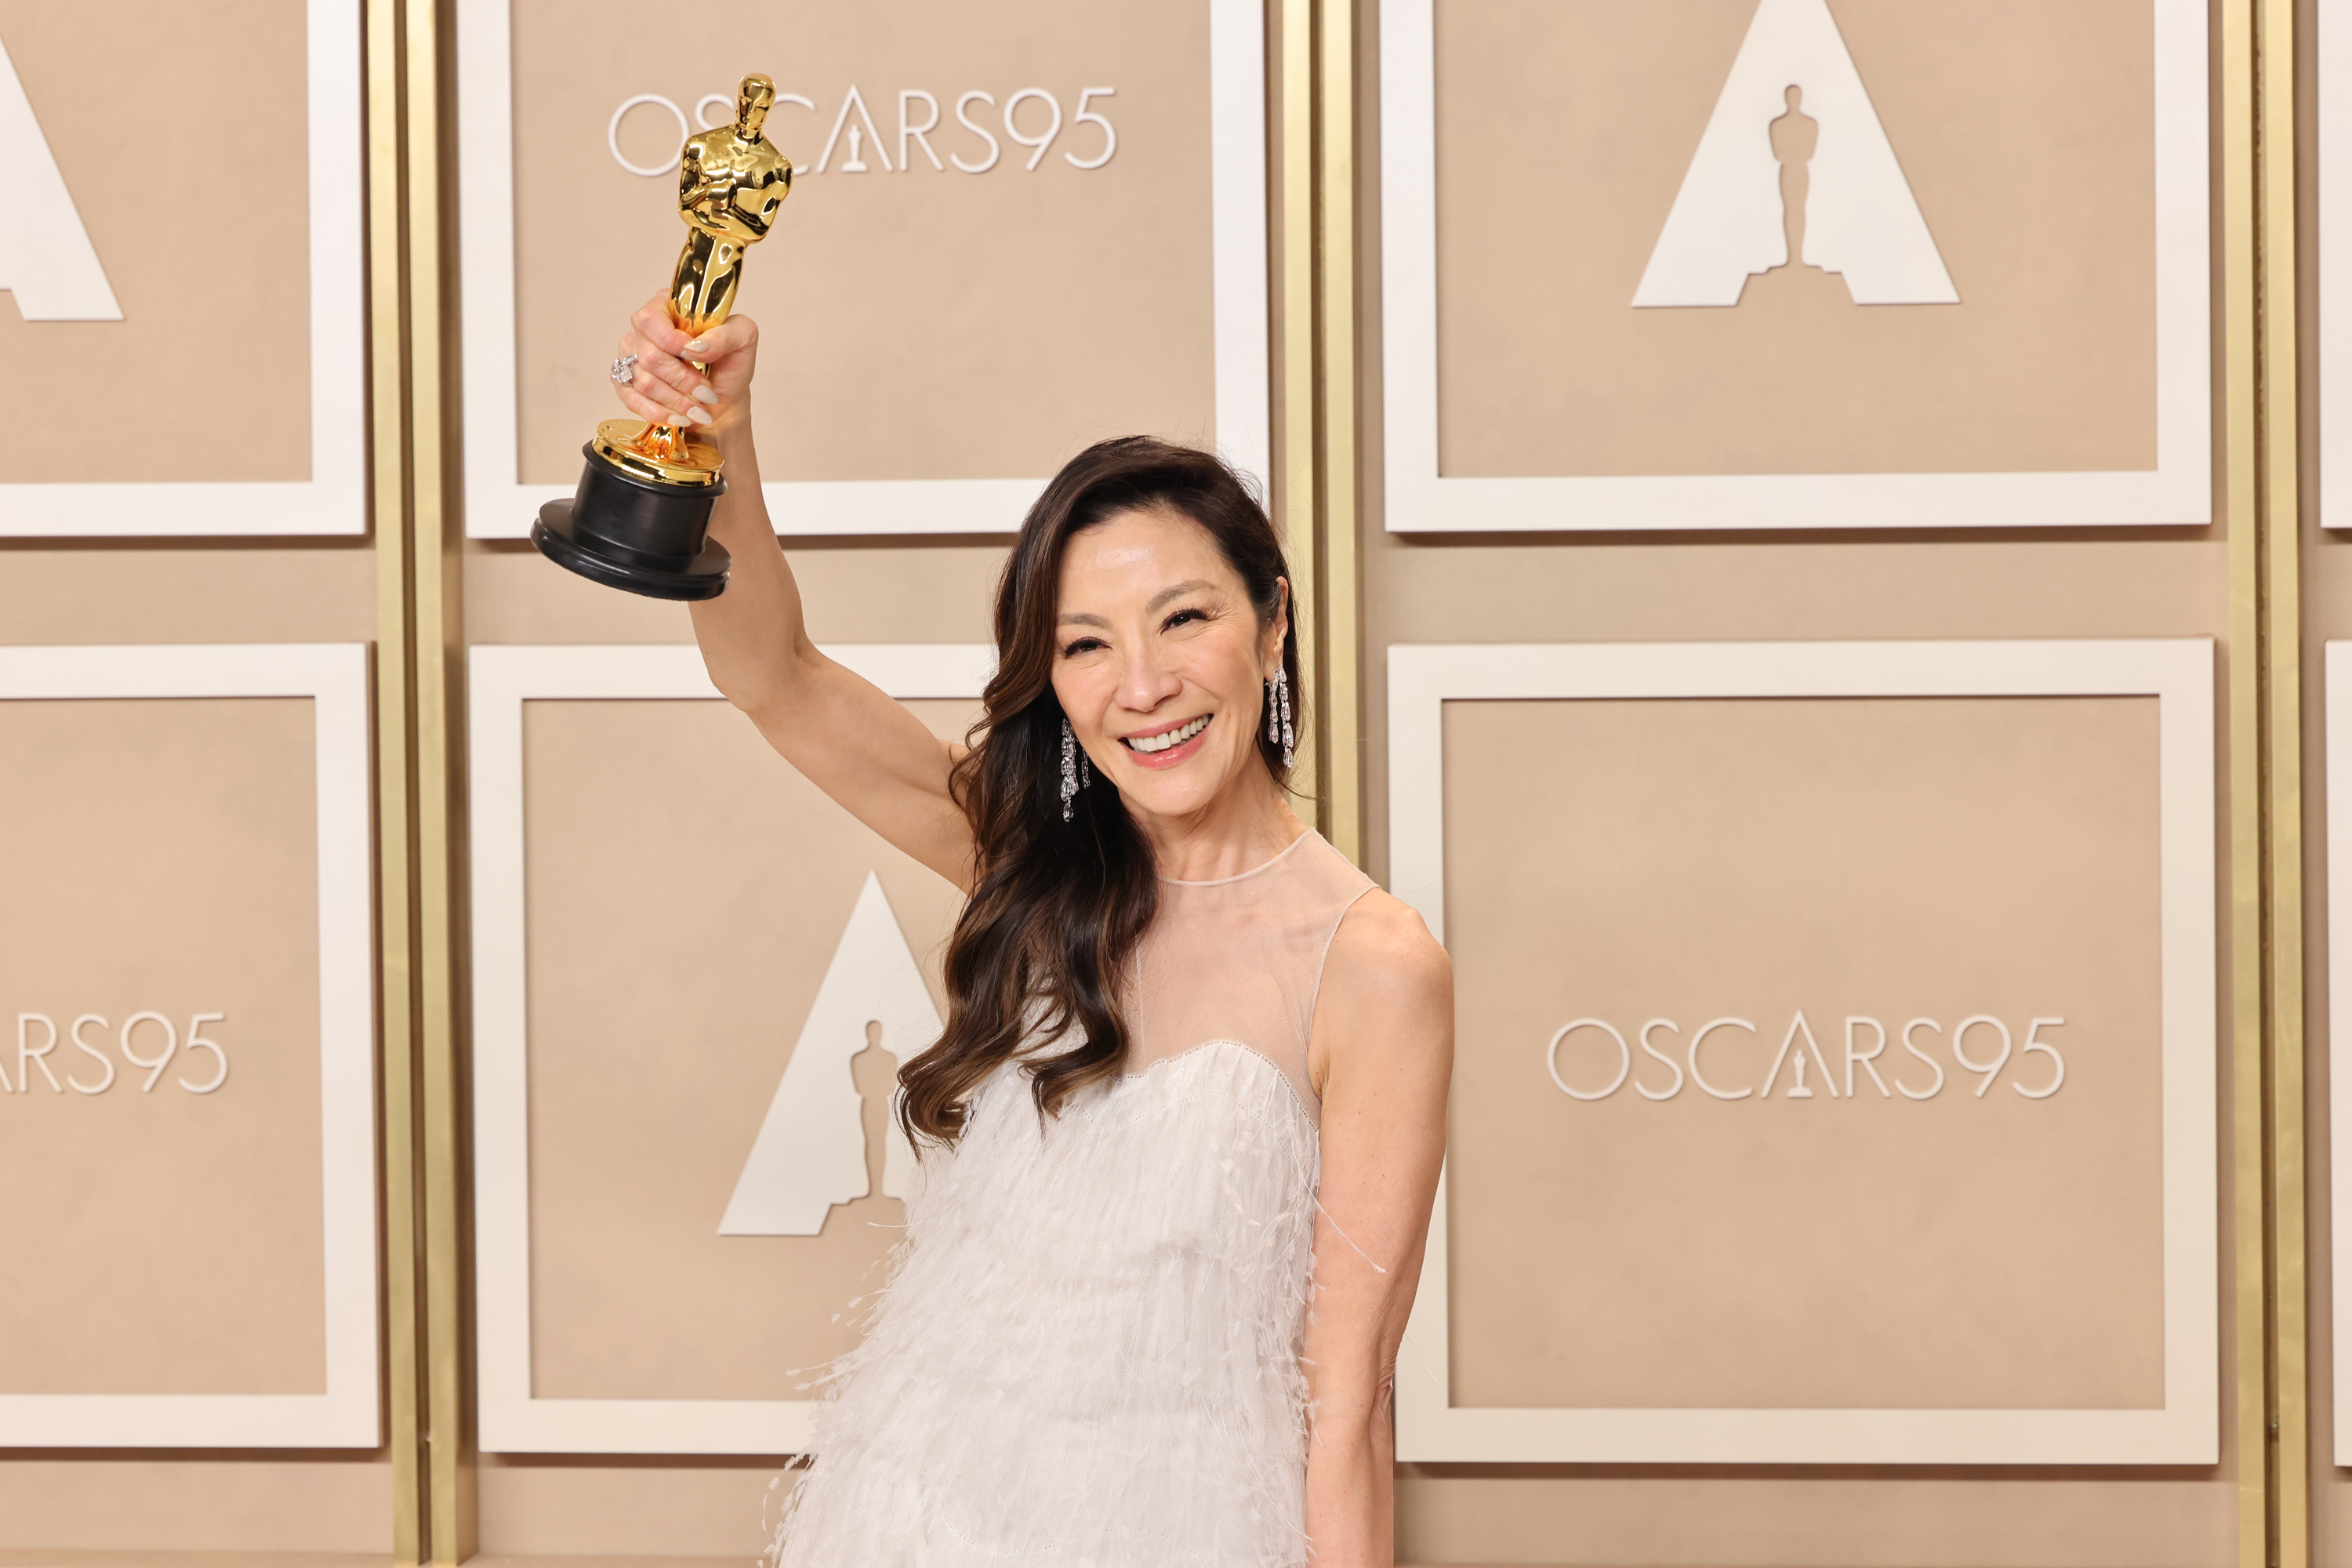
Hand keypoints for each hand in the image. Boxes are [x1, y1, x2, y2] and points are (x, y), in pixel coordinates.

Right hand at [613, 294, 760, 430]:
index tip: (696, 357)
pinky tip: (681, 418)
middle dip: (682, 381)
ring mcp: (630, 356)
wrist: (723, 399)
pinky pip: (633, 401)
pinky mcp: (626, 383)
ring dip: (676, 401)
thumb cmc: (730, 364)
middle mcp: (642, 330)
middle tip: (707, 394)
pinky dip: (661, 413)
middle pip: (649, 356)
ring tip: (700, 409)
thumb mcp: (743, 339)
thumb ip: (725, 335)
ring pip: (643, 382)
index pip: (651, 319)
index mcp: (666, 307)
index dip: (672, 342)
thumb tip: (696, 346)